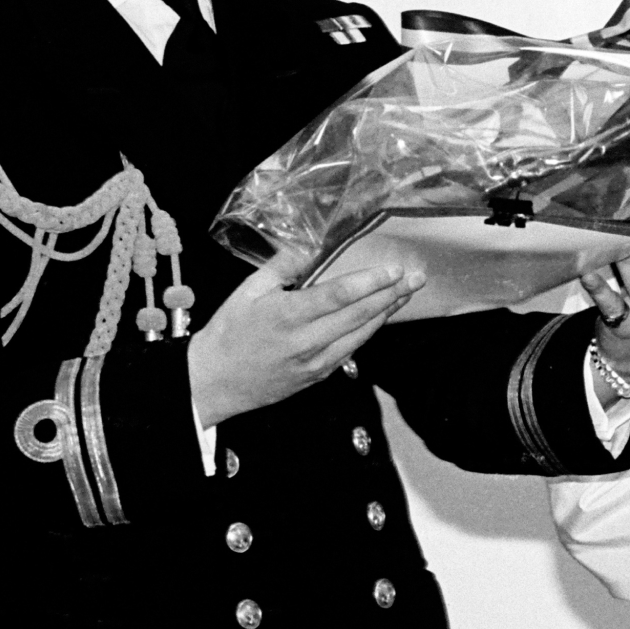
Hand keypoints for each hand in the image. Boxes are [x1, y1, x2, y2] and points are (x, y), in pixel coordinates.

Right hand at [188, 256, 425, 427]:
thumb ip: (281, 267)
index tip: (394, 268)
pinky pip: (351, 350)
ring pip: (361, 334)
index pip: (339, 296)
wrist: (212, 383)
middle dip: (392, 294)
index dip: (371, 281)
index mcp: (288, 315)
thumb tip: (307, 245)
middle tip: (418, 277)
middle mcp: (306, 341)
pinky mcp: (317, 375)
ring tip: (408, 293)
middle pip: (359, 315)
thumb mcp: (247, 291)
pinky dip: (369, 331)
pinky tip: (382, 316)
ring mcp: (315, 362)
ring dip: (387, 312)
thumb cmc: (228, 333)